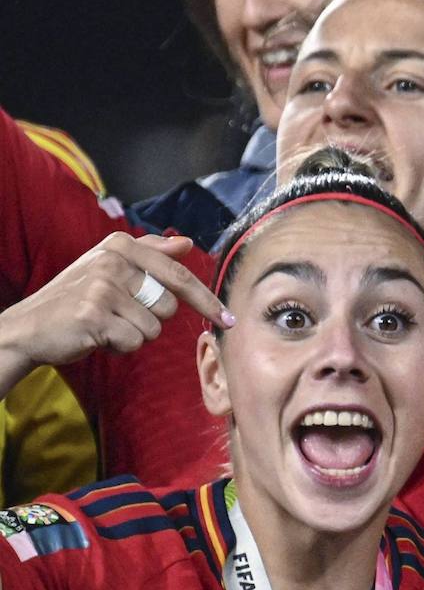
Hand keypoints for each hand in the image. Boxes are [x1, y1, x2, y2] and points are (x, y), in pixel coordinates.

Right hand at [0, 232, 232, 377]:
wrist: (29, 327)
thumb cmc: (77, 299)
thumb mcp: (111, 268)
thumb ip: (151, 254)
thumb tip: (187, 243)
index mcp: (121, 245)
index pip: (179, 274)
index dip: (207, 300)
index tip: (229, 318)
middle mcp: (113, 260)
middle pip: (169, 305)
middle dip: (152, 319)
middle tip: (119, 315)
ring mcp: (103, 286)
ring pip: (154, 328)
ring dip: (134, 335)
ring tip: (105, 325)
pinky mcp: (94, 314)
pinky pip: (134, 341)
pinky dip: (120, 347)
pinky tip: (97, 337)